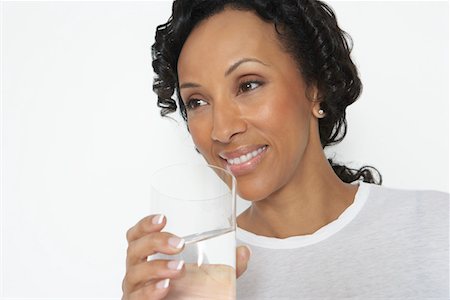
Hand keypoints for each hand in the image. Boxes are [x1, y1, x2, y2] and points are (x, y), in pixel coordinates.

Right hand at [121, 215, 251, 299]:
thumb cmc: (189, 291)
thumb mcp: (210, 276)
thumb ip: (227, 265)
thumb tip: (244, 252)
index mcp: (149, 255)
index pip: (137, 235)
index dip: (145, 224)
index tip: (163, 218)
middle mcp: (138, 269)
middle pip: (134, 249)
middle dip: (155, 241)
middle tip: (180, 243)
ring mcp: (135, 288)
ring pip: (134, 272)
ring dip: (157, 267)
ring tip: (179, 268)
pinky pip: (136, 297)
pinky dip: (150, 291)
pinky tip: (165, 286)